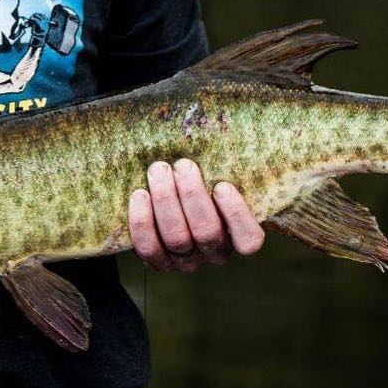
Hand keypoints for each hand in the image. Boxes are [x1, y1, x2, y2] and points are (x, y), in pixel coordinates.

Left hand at [129, 159, 264, 271]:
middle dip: (192, 196)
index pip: (248, 240)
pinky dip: (142, 221)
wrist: (163, 200)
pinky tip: (139, 194)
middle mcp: (213, 253)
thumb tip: (228, 126)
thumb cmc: (197, 183)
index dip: (236, 215)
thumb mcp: (216, 177)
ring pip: (177, 238)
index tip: (222, 185)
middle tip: (182, 165)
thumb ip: (223, 167)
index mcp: (235, 237)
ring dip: (166, 201)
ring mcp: (186, 261)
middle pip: (206, 232)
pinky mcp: (157, 261)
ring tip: (158, 169)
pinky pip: (148, 247)